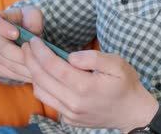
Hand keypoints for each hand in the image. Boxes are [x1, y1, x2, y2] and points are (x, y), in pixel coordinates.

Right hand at [0, 6, 43, 82]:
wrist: (27, 35)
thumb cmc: (29, 20)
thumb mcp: (33, 13)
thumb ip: (33, 18)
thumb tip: (32, 31)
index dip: (1, 28)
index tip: (16, 34)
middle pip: (2, 48)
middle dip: (20, 53)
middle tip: (37, 55)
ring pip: (6, 62)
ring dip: (24, 65)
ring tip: (41, 64)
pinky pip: (7, 72)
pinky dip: (22, 73)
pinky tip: (35, 71)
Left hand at [22, 39, 158, 131]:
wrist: (133, 113)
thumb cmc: (126, 84)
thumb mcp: (118, 64)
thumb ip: (94, 58)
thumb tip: (71, 56)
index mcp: (86, 87)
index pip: (53, 67)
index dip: (40, 52)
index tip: (34, 41)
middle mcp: (74, 103)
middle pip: (42, 79)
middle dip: (31, 60)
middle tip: (27, 45)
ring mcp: (70, 114)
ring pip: (41, 92)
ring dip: (33, 73)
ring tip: (34, 58)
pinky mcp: (69, 119)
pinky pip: (49, 101)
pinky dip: (43, 86)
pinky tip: (46, 74)